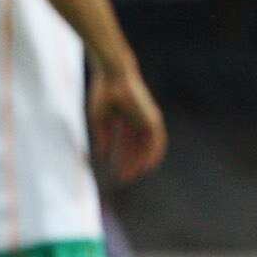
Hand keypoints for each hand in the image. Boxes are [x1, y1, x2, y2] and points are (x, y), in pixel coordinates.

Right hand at [88, 65, 166, 183]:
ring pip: (148, 147)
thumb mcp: (100, 120)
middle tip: (124, 179)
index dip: (121, 159)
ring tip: (133, 176)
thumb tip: (101, 157)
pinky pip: (157, 141)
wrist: (114, 77)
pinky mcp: (153, 119)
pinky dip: (152, 155)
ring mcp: (147, 120)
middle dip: (130, 164)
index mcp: (126, 120)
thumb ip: (102, 138)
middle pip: (137, 148)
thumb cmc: (104, 93)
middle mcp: (139, 121)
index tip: (116, 173)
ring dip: (141, 162)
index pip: (126, 145)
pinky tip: (146, 167)